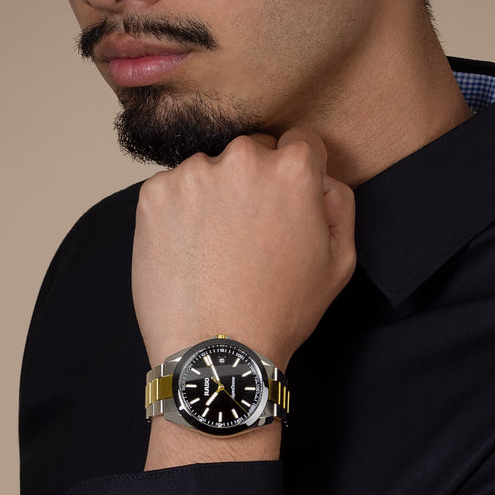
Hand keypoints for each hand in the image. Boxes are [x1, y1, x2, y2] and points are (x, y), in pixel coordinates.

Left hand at [132, 128, 356, 372]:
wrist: (216, 350)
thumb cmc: (279, 312)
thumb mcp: (339, 263)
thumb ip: (339, 204)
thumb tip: (323, 178)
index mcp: (292, 170)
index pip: (301, 143)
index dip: (298, 175)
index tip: (285, 204)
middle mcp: (242, 159)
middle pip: (252, 153)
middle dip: (253, 184)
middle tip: (249, 237)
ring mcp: (193, 174)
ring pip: (209, 172)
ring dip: (214, 197)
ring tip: (216, 251)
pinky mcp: (154, 195)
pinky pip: (173, 191)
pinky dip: (180, 214)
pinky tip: (190, 253)